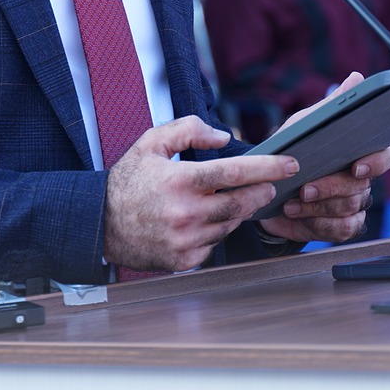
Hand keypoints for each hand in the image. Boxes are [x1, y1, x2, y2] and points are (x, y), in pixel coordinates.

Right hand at [102, 116, 297, 271]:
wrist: (100, 224)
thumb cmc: (127, 181)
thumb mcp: (151, 142)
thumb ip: (189, 129)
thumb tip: (225, 137)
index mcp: (180, 180)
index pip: (237, 172)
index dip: (269, 167)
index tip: (289, 164)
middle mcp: (186, 212)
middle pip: (243, 202)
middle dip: (262, 192)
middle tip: (268, 185)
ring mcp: (186, 239)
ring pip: (230, 224)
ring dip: (236, 211)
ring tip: (223, 200)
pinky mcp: (184, 260)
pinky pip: (214, 244)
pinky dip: (215, 231)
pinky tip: (201, 221)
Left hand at [256, 74, 389, 244]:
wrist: (264, 182)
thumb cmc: (291, 150)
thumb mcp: (305, 124)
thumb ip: (330, 106)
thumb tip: (357, 78)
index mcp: (361, 152)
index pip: (387, 156)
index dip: (376, 162)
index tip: (356, 167)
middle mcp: (362, 180)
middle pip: (361, 189)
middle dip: (331, 188)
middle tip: (306, 189)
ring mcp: (353, 204)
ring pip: (348, 210)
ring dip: (317, 207)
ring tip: (292, 202)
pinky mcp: (339, 225)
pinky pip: (340, 230)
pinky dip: (316, 223)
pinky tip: (295, 214)